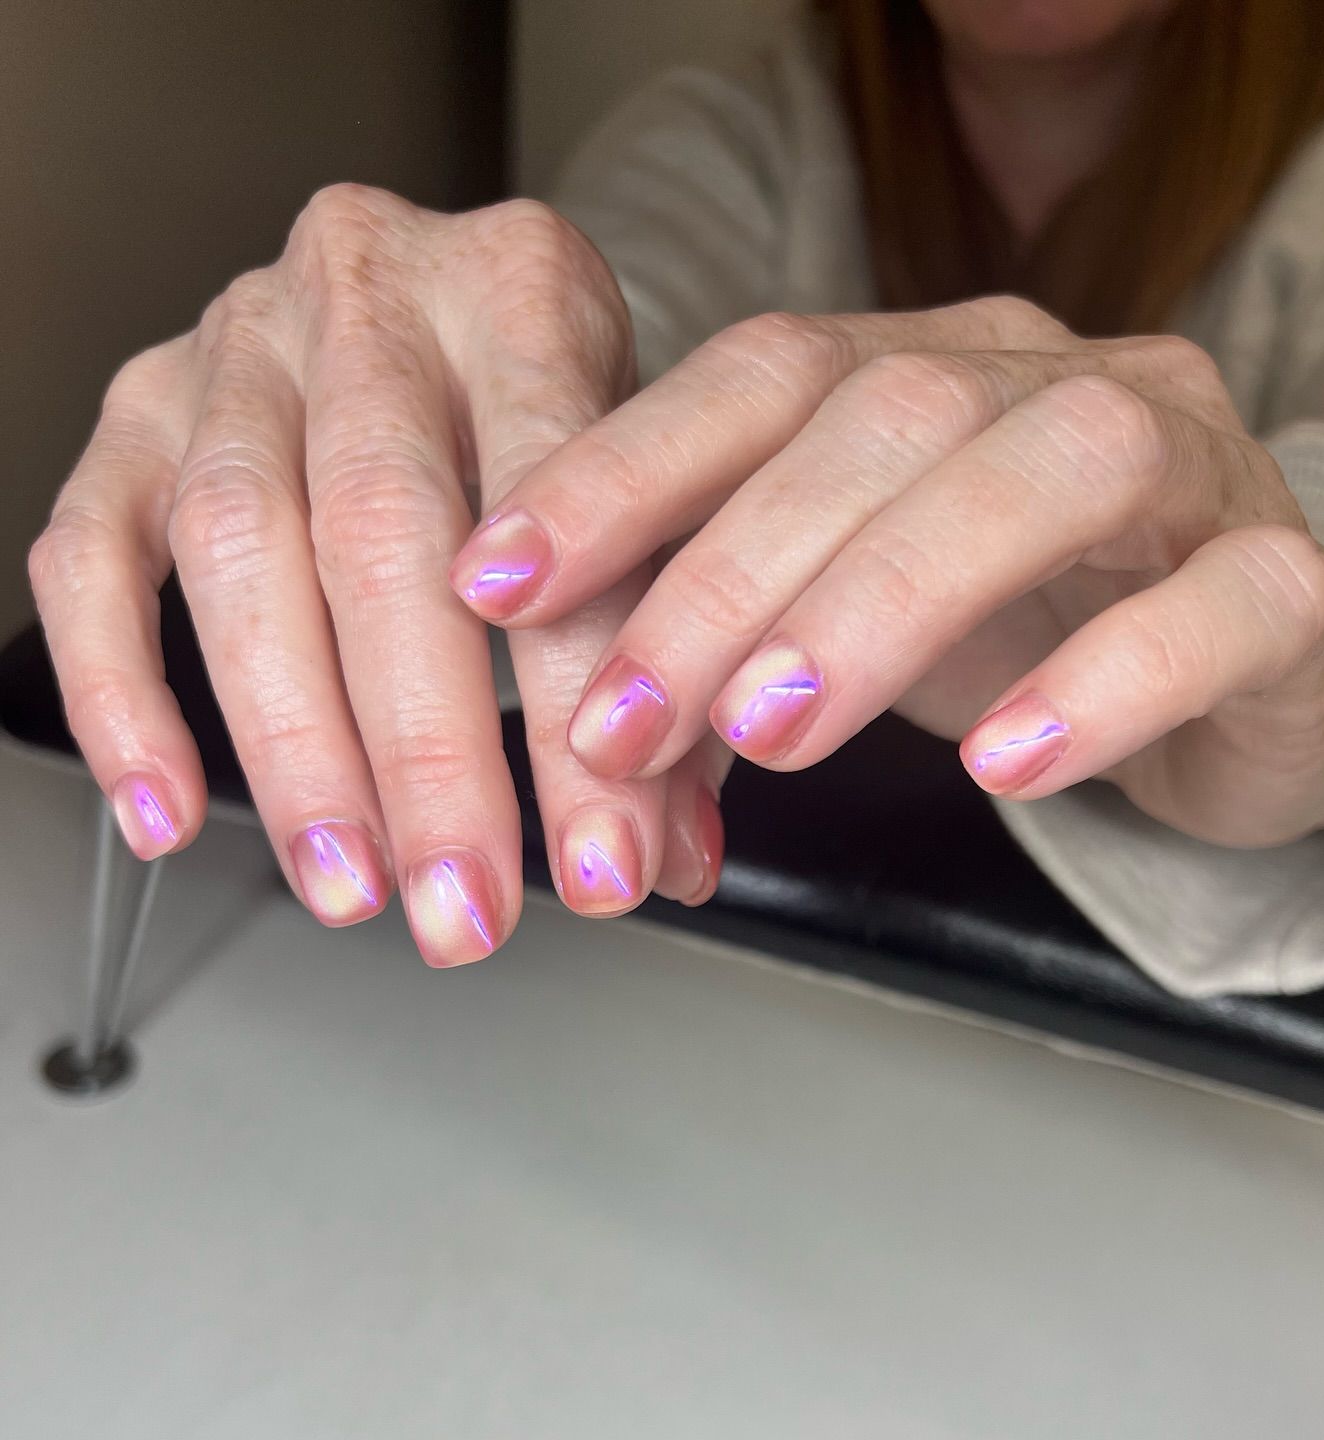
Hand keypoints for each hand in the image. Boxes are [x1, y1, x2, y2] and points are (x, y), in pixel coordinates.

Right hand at [29, 187, 725, 966]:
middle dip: (430, 750)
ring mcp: (236, 348)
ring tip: (350, 883)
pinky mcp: (136, 411)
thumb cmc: (560, 417)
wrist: (451, 296)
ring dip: (294, 744)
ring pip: (239, 548)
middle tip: (467, 902)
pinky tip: (170, 812)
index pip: (560, 505)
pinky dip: (121, 693)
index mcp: (523, 289)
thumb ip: (667, 664)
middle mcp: (371, 294)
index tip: (606, 849)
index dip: (580, 693)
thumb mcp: (649, 496)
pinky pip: (92, 554)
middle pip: (385, 531)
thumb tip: (669, 855)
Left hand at [449, 298, 1323, 847]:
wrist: (1229, 677)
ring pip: (1050, 471)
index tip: (495, 581)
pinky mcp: (1285, 585)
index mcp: (927, 370)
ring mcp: (1188, 467)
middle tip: (617, 720)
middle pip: (881, 420)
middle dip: (726, 575)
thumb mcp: (846, 623)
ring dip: (883, 603)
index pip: (759, 376)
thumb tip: (586, 729)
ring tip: (771, 734)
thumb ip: (730, 645)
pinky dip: (1101, 679)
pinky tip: (1005, 763)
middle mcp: (1048, 383)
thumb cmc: (1018, 630)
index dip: (620, 472)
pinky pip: (1217, 605)